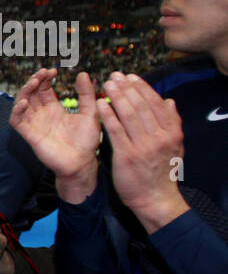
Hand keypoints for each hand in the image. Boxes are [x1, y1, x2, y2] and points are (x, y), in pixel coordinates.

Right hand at [10, 69, 100, 202]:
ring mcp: (34, 124)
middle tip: (43, 73)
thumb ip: (86, 94)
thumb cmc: (86, 141)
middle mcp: (42, 115)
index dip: (45, 78)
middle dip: (34, 81)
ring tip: (34, 82)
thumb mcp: (90, 112)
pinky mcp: (30, 135)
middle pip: (31, 93)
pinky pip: (17, 121)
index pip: (44, 89)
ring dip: (25, 91)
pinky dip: (17, 111)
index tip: (53, 70)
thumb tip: (82, 73)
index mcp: (54, 109)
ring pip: (21, 103)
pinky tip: (25, 102)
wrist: (82, 163)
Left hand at [98, 73, 188, 233]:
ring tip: (107, 84)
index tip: (131, 77)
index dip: (142, 88)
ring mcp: (143, 146)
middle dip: (127, 88)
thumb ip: (172, 123)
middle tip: (115, 76)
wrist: (155, 198)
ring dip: (117, 97)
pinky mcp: (127, 156)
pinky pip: (116, 131)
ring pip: (129, 115)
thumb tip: (169, 101)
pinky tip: (99, 104)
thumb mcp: (173, 146)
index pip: (155, 104)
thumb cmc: (160, 171)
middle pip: (141, 106)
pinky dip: (108, 115)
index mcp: (171, 132)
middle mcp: (159, 136)